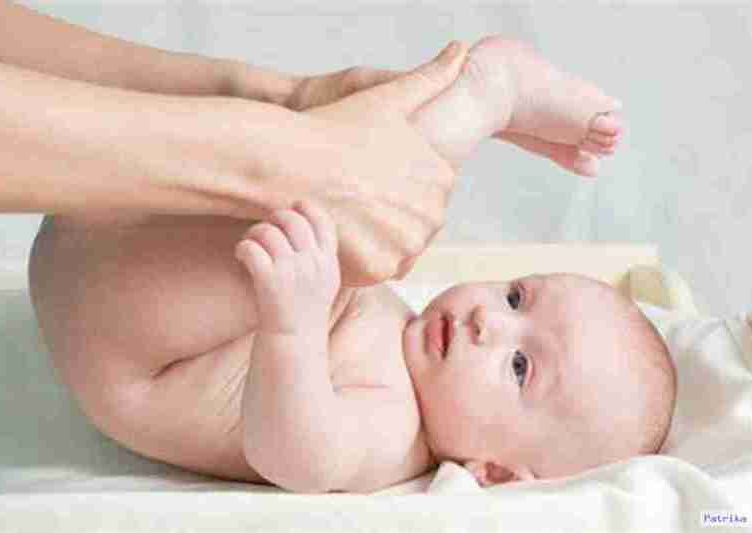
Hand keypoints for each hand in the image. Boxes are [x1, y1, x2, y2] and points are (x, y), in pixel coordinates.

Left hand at [234, 200, 339, 335]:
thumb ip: (320, 255)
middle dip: (275, 218)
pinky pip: (251, 248)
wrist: (294, 342)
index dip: (306, 208)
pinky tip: (241, 256)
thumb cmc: (305, 309)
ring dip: (255, 233)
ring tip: (251, 244)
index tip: (293, 208)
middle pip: (292, 220)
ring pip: (268, 231)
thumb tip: (305, 220)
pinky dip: (243, 248)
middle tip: (265, 229)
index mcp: (328, 262)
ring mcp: (292, 272)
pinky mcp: (269, 281)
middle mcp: (313, 264)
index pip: (323, 221)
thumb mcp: (325, 281)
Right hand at [292, 42, 466, 285]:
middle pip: (412, 225)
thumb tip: (461, 49)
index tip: (367, 176)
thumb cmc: (336, 128)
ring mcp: (408, 244)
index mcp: (441, 176)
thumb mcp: (388, 97)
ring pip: (396, 249)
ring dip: (375, 240)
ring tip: (345, 216)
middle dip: (387, 217)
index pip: (426, 194)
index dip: (393, 187)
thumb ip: (430, 78)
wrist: (289, 163)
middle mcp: (433, 213)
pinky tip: (340, 235)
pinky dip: (360, 260)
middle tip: (352, 199)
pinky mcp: (381, 269)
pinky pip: (375, 269)